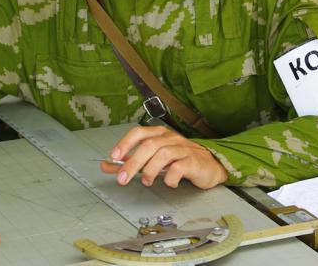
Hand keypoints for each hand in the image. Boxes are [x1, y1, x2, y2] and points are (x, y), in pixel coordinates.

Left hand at [102, 126, 228, 189]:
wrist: (211, 165)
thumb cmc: (180, 160)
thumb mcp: (154, 159)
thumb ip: (130, 161)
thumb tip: (106, 165)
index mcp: (159, 134)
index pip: (139, 133)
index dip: (125, 143)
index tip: (113, 157)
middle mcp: (170, 138)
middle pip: (149, 146)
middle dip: (133, 162)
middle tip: (123, 178)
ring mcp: (183, 148)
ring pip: (163, 154)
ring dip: (150, 170)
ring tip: (146, 181)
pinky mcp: (194, 161)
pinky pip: (180, 167)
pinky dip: (171, 177)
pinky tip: (169, 183)